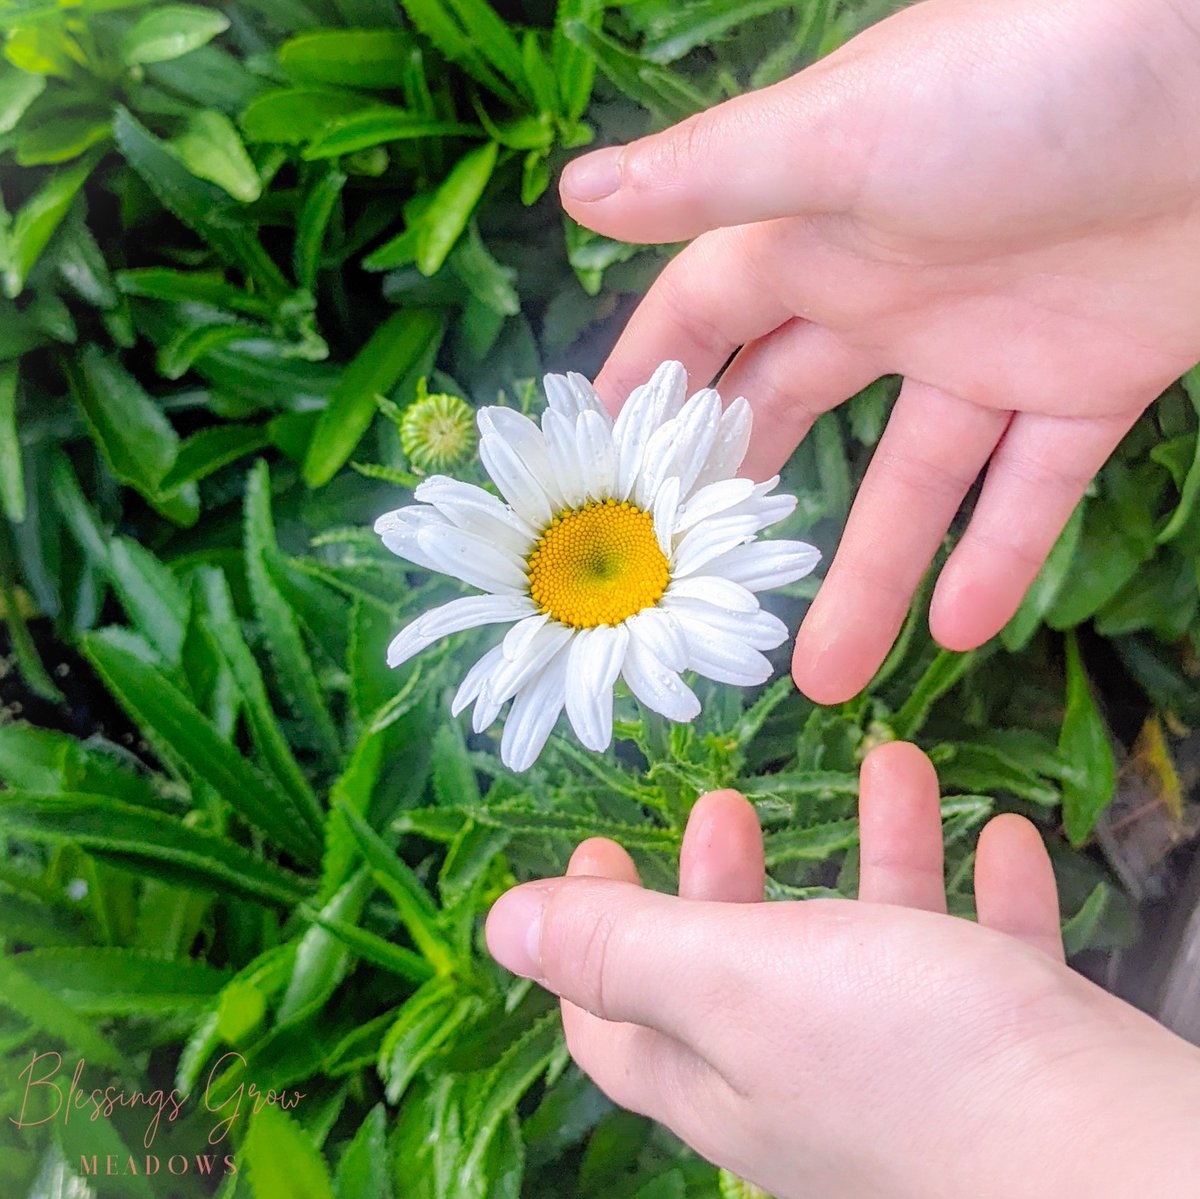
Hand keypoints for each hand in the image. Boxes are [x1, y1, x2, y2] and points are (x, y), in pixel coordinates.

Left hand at [486, 743, 1199, 1197]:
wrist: (1115, 1159)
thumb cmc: (906, 1059)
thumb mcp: (736, 981)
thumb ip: (621, 950)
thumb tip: (501, 928)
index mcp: (724, 1072)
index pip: (616, 1015)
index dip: (587, 936)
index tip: (597, 845)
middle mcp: (809, 1080)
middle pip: (741, 971)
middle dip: (724, 882)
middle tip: (720, 804)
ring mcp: (915, 1070)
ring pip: (876, 944)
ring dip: (876, 853)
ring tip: (890, 762)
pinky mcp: (1012, 1053)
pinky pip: (987, 956)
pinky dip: (985, 895)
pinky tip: (1000, 836)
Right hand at [560, 0, 1199, 702]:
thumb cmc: (1028, 78)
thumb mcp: (847, 132)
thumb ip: (715, 175)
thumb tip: (578, 193)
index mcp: (819, 228)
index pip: (705, 319)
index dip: (650, 385)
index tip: (598, 470)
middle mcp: (892, 290)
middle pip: (792, 412)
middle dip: (738, 497)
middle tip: (689, 592)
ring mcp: (989, 343)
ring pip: (911, 482)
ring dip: (866, 578)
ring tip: (818, 678)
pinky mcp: (1092, 379)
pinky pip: (1032, 486)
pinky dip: (999, 557)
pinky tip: (958, 632)